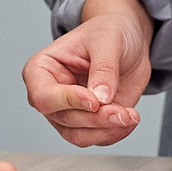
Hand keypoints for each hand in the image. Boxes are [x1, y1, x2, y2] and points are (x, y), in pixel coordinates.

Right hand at [21, 0, 150, 146]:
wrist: (129, 41)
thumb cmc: (108, 31)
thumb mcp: (108, 39)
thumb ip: (104, 68)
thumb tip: (101, 96)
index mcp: (42, 69)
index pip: (43, 96)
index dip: (68, 101)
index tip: (95, 101)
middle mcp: (52, 94)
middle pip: (64, 119)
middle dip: (95, 119)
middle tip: (121, 111)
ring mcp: (69, 111)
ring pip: (79, 136)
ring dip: (106, 130)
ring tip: (129, 115)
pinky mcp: (89, 122)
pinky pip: (98, 139)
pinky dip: (116, 133)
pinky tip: (129, 117)